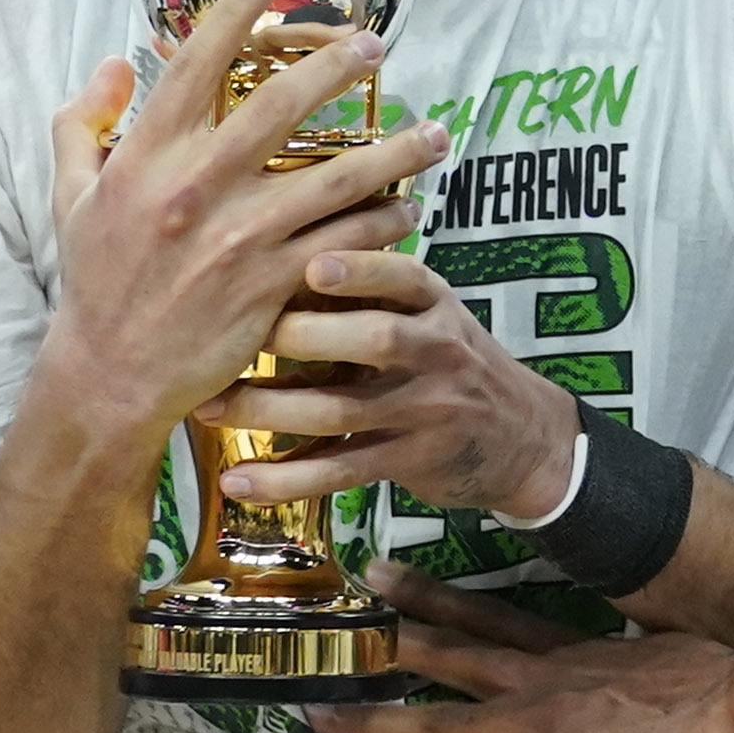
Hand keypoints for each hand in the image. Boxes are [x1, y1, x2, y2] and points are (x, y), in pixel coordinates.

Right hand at [37, 0, 449, 443]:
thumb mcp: (72, 196)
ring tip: (434, 132)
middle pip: (280, 106)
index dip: (235, 9)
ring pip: (335, 177)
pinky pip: (346, 241)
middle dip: (336, 66)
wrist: (110, 374)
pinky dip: (384, 222)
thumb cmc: (96, 279)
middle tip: (374, 44)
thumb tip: (114, 62)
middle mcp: (196, 187)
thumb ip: (83, 123)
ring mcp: (239, 236)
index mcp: (147, 156)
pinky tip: (410, 208)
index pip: (195, 64)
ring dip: (393, 150)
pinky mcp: (273, 283)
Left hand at [199, 248, 582, 520]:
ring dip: (272, 410)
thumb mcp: (431, 315)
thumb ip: (374, 291)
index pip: (404, 277)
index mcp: (436, 304)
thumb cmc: (450, 361)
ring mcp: (425, 410)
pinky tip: (240, 481)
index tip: (313, 263)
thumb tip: (282, 251)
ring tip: (212, 408)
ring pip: (345, 410)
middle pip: (376, 339)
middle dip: (308, 336)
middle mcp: (437, 352)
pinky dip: (287, 479)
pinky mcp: (409, 461)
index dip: (362, 269)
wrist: (521, 435)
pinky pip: (342, 470)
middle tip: (244, 335)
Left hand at [304, 608, 733, 732]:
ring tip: (324, 710)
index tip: (394, 582)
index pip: (491, 619)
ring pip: (438, 721)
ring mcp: (535, 730)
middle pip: (449, 653)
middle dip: (392, 639)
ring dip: (379, 716)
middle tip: (342, 620)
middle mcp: (539, 680)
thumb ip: (639, 659)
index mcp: (573, 650)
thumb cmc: (721, 681)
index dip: (439, 603)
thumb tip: (640, 667)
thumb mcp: (668, 651)